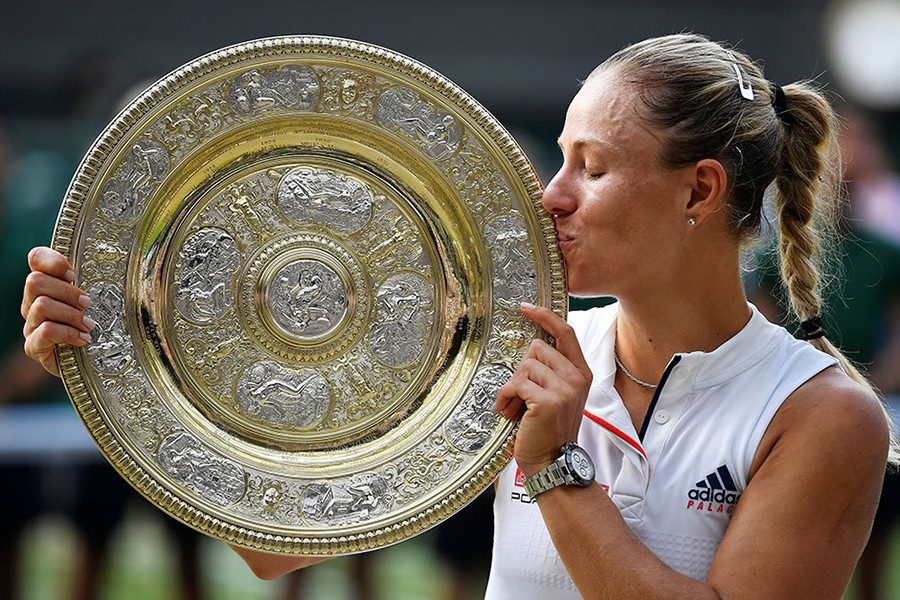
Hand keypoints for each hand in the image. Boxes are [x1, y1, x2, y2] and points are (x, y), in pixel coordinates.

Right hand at [21, 247, 93, 376]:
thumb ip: (97, 282)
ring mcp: (31, 324)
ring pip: (41, 305)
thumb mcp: (101, 300)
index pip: (36, 258)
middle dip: (67, 292)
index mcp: (47, 284)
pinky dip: (68, 333)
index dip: (53, 262)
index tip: (74, 276)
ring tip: (89, 325)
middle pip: (35, 281)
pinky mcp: (34, 346)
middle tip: (88, 304)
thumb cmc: (100, 326)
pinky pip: (45, 331)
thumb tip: (121, 264)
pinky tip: (83, 339)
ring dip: (71, 315)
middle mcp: (33, 301)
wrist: (94, 363)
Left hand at [495, 303, 591, 477]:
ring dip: (512, 388)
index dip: (545, 316)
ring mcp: (565, 389)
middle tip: (521, 395)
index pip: (566, 332)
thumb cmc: (548, 429)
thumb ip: (552, 370)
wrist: (552, 462)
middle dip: (522, 371)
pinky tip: (509, 413)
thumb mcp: (558, 395)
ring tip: (516, 407)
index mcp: (582, 373)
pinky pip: (515, 384)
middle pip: (537, 348)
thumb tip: (530, 349)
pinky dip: (506, 398)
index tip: (525, 307)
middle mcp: (577, 378)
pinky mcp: (548, 400)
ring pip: (524, 366)